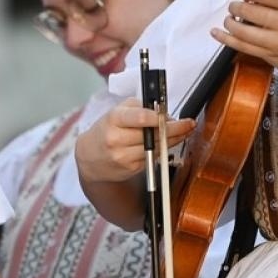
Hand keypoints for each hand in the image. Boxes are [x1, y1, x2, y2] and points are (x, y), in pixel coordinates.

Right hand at [74, 98, 194, 184]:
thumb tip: (164, 114)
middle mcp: (117, 139)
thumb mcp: (116, 112)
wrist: (89, 158)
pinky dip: (162, 149)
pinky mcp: (131, 169)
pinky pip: (153, 157)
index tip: (173, 116)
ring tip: (183, 131)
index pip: (140, 118)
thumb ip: (139, 108)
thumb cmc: (106, 130)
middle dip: (174, 129)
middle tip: (188, 124)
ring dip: (173, 140)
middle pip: (153, 134)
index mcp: (113, 119)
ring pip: (157, 147)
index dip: (159, 117)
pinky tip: (166, 143)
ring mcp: (123, 156)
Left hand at [210, 0, 277, 86]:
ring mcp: (276, 43)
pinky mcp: (269, 56)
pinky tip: (217, 32)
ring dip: (230, 22)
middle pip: (250, 11)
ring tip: (229, 18)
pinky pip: (242, 46)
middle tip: (235, 5)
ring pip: (242, 30)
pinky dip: (226, 39)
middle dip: (237, 6)